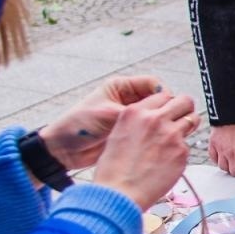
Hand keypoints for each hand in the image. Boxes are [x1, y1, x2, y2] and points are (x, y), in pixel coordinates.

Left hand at [40, 76, 167, 170]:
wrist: (64, 150)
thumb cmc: (78, 126)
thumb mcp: (107, 114)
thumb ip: (134, 112)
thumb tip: (159, 113)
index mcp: (120, 87)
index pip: (152, 83)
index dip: (162, 93)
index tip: (167, 106)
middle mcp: (127, 99)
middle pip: (156, 99)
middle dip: (164, 109)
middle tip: (170, 120)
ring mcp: (129, 116)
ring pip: (155, 115)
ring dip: (159, 122)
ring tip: (164, 131)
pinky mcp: (130, 131)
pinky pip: (148, 130)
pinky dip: (154, 133)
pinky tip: (157, 140)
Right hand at [94, 92, 196, 210]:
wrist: (119, 193)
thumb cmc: (114, 170)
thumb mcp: (118, 134)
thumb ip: (138, 122)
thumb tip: (152, 119)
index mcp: (136, 112)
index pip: (163, 95)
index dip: (167, 104)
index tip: (167, 112)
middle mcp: (155, 119)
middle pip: (184, 101)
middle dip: (184, 109)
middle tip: (180, 120)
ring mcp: (171, 135)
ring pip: (192, 119)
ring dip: (188, 127)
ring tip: (176, 139)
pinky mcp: (182, 151)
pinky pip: (188, 145)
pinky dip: (181, 152)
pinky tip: (167, 162)